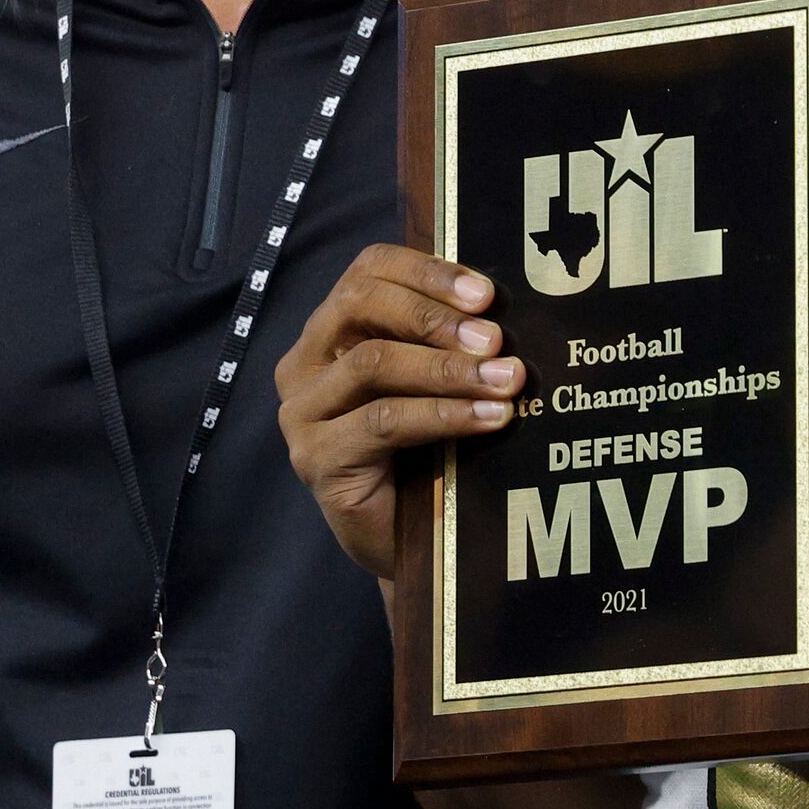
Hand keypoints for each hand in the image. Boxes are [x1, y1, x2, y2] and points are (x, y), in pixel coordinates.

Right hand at [276, 244, 520, 579]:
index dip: (427, 271)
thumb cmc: (426, 448)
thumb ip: (450, 339)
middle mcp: (304, 362)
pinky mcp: (316, 457)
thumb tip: (504, 306)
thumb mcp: (435, 381)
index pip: (368, 270)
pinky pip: (383, 420)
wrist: (409, 539)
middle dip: (434, 316)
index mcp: (332, 329)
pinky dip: (444, 414)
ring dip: (449, 369)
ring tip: (506, 380)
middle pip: (361, 305)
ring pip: (374, 363)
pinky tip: (489, 417)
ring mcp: (302, 411)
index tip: (486, 294)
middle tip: (496, 338)